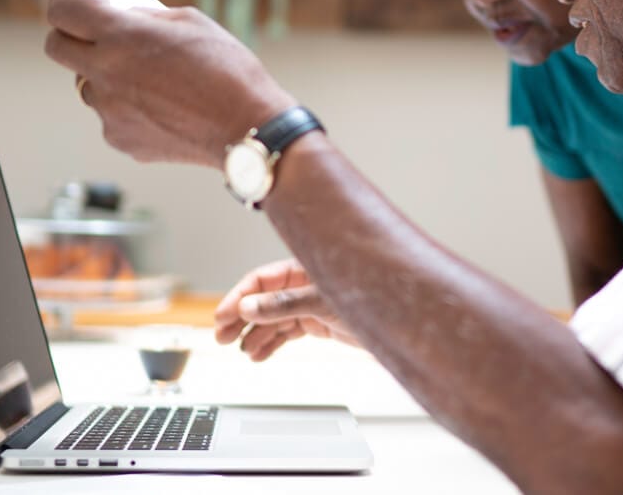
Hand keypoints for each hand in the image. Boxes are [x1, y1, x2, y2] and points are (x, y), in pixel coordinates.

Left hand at [44, 0, 294, 166]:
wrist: (248, 128)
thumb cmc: (229, 72)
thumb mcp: (192, 23)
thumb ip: (147, 17)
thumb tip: (121, 17)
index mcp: (122, 36)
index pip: (63, 10)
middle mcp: (106, 73)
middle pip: (56, 48)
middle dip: (70, 35)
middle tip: (94, 34)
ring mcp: (109, 110)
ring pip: (87, 85)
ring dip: (106, 76)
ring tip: (149, 80)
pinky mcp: (120, 139)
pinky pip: (111, 115)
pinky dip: (128, 109)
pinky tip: (163, 108)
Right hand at [213, 259, 358, 361]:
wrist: (401, 320)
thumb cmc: (370, 297)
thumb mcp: (321, 301)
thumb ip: (284, 305)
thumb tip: (249, 307)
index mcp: (304, 268)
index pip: (261, 280)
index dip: (239, 297)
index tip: (222, 316)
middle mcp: (305, 284)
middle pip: (262, 299)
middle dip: (241, 317)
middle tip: (221, 337)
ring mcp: (311, 303)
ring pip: (273, 318)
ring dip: (255, 334)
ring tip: (243, 350)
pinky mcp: (318, 322)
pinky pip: (287, 332)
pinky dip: (272, 343)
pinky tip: (259, 354)